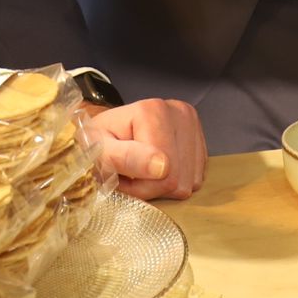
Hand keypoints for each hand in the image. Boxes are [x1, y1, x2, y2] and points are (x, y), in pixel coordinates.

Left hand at [85, 97, 205, 199]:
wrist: (106, 130)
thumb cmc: (98, 141)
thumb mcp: (99, 151)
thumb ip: (125, 158)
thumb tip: (163, 167)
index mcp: (154, 111)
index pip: (163, 174)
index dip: (139, 186)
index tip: (120, 176)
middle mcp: (179, 112)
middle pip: (178, 179)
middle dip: (151, 187)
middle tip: (129, 175)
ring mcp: (193, 124)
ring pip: (188, 182)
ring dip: (162, 186)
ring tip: (141, 171)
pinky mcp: (200, 138)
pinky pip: (195, 177)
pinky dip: (175, 181)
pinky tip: (157, 168)